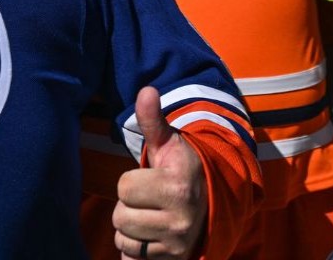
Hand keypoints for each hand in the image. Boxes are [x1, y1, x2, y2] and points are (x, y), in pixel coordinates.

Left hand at [113, 87, 206, 259]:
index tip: (151, 179)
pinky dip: (135, 249)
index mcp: (177, 186)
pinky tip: (150, 235)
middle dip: (129, 206)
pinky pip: (132, 258)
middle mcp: (180, 219)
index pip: (124, 187)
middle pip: (121, 217)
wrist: (211, 202)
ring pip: (124, 239)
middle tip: (149, 199)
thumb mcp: (169, 143)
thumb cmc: (182, 169)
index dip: (132, 181)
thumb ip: (153, 119)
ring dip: (130, 228)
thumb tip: (146, 90)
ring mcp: (177, 243)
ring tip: (150, 216)